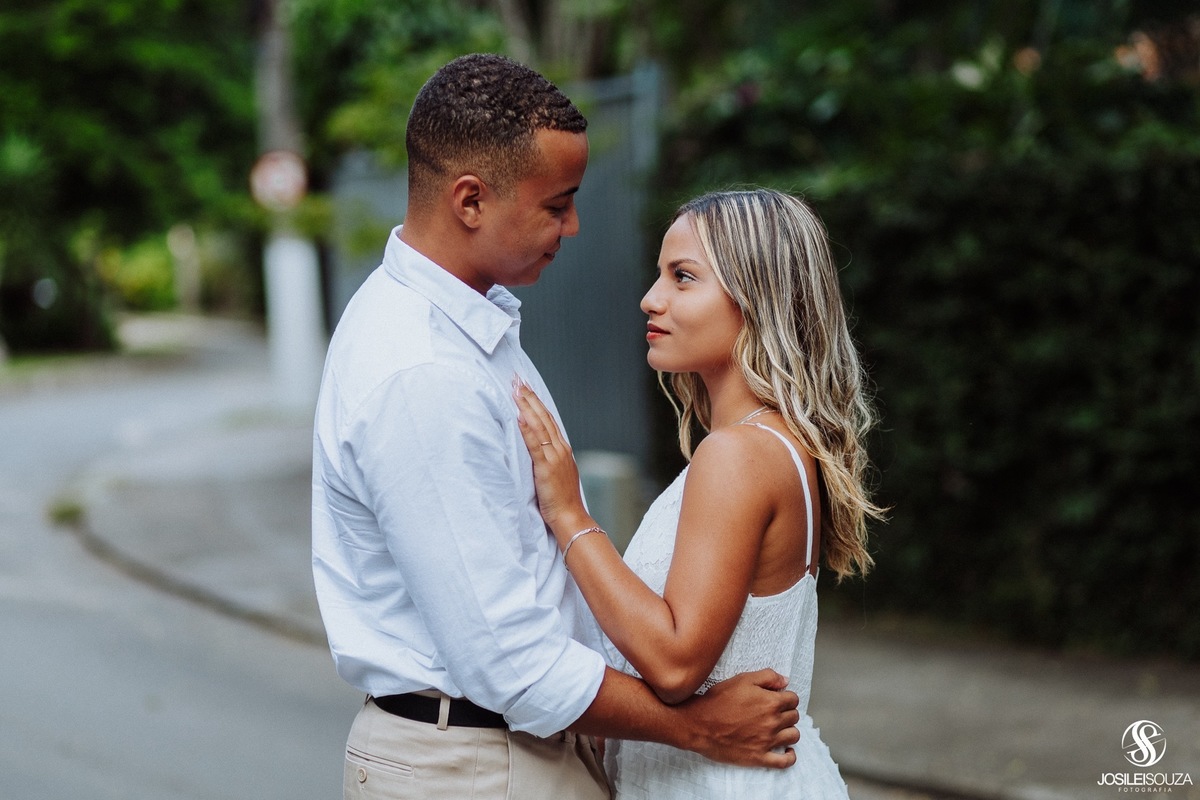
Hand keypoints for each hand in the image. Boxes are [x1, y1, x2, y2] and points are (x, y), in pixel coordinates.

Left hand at [512, 378, 587, 534]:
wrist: (571, 517)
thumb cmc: (562, 500)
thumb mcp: (556, 474)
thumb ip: (548, 459)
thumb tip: (536, 449)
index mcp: (562, 449)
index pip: (547, 419)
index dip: (536, 401)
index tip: (525, 387)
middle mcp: (560, 448)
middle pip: (543, 416)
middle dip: (529, 396)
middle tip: (517, 379)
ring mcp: (554, 457)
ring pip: (539, 425)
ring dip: (526, 406)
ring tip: (515, 390)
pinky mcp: (546, 468)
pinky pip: (535, 445)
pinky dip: (527, 429)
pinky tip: (519, 416)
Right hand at [676, 669, 799, 767]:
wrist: (699, 724)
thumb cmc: (718, 700)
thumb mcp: (742, 680)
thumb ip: (767, 677)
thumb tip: (786, 681)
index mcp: (771, 702)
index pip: (793, 699)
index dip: (786, 697)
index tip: (778, 699)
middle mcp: (773, 722)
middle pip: (794, 716)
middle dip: (787, 712)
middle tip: (775, 712)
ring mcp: (767, 741)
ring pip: (793, 736)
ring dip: (789, 730)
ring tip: (779, 728)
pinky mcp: (759, 757)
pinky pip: (784, 761)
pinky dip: (790, 756)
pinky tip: (786, 751)